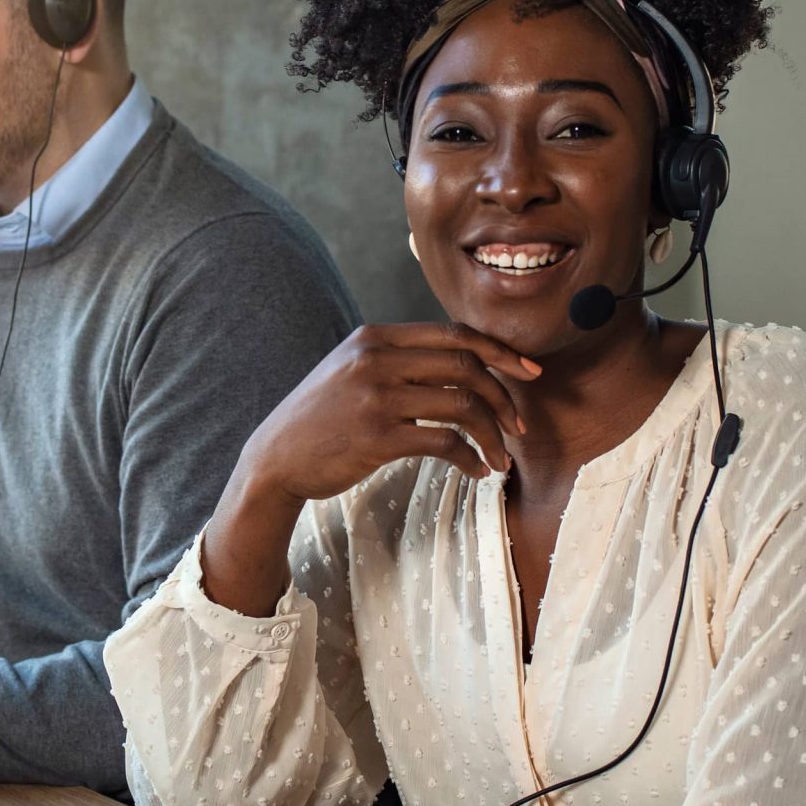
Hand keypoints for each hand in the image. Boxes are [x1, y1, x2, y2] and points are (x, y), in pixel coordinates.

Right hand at [203, 323, 538, 615]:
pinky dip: (470, 458)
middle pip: (466, 366)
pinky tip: (477, 470)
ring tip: (502, 457)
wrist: (275, 458)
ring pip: (462, 404)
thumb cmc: (322, 419)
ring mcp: (376, 397)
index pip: (454, 334)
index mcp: (376, 337)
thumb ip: (397, 359)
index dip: (500, 351)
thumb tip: (462, 364)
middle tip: (520, 424)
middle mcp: (377, 359)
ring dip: (492, 434)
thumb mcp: (351, 369)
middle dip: (504, 396)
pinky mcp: (377, 437)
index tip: (529, 373)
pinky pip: (444, 442)